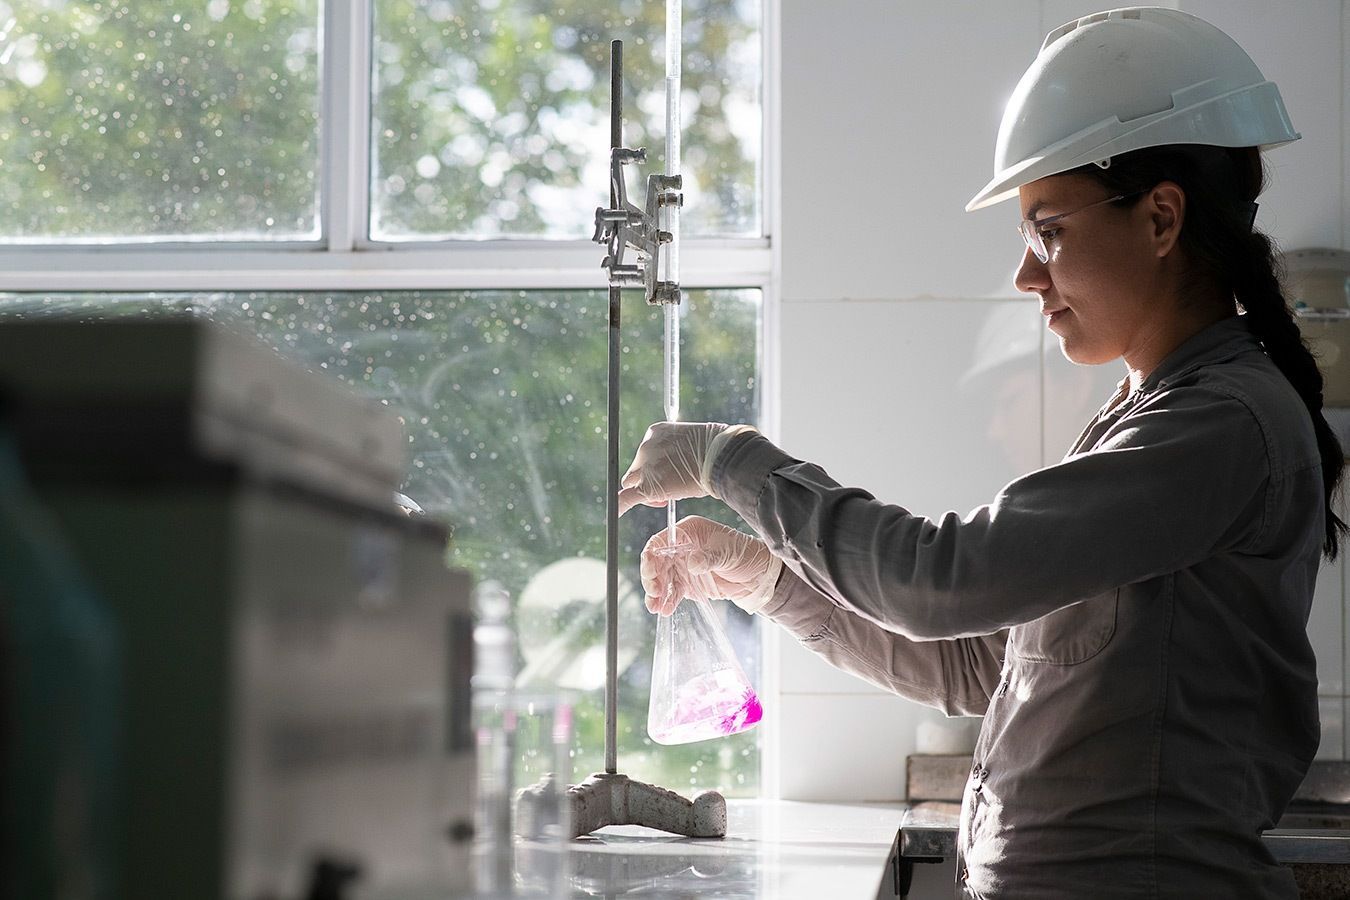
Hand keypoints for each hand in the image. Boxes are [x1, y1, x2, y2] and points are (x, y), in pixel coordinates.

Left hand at [618, 422, 729, 516]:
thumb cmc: (716, 450)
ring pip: (633, 484)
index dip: (656, 466)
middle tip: (669, 489)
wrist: (721, 457)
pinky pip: (625, 498)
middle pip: (637, 469)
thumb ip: (680, 452)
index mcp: (656, 432)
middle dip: (649, 479)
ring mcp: (645, 467)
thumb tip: (683, 466)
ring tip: (666, 499)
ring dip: (646, 492)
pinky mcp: (647, 487)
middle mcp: (646, 447)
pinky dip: (620, 506)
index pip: (647, 453)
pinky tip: (616, 513)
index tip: (670, 473)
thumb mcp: (693, 443)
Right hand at [640, 515, 782, 615]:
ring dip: (657, 593)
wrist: (758, 576)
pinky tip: (665, 610)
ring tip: (656, 607)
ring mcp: (683, 566)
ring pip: (662, 579)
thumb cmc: (745, 554)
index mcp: (689, 532)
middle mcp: (682, 548)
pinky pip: (673, 592)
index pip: (662, 541)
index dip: (652, 556)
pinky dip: (668, 601)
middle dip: (652, 578)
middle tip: (654, 593)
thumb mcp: (728, 553)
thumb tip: (692, 564)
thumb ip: (709, 557)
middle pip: (657, 562)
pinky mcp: (688, 583)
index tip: (651, 573)